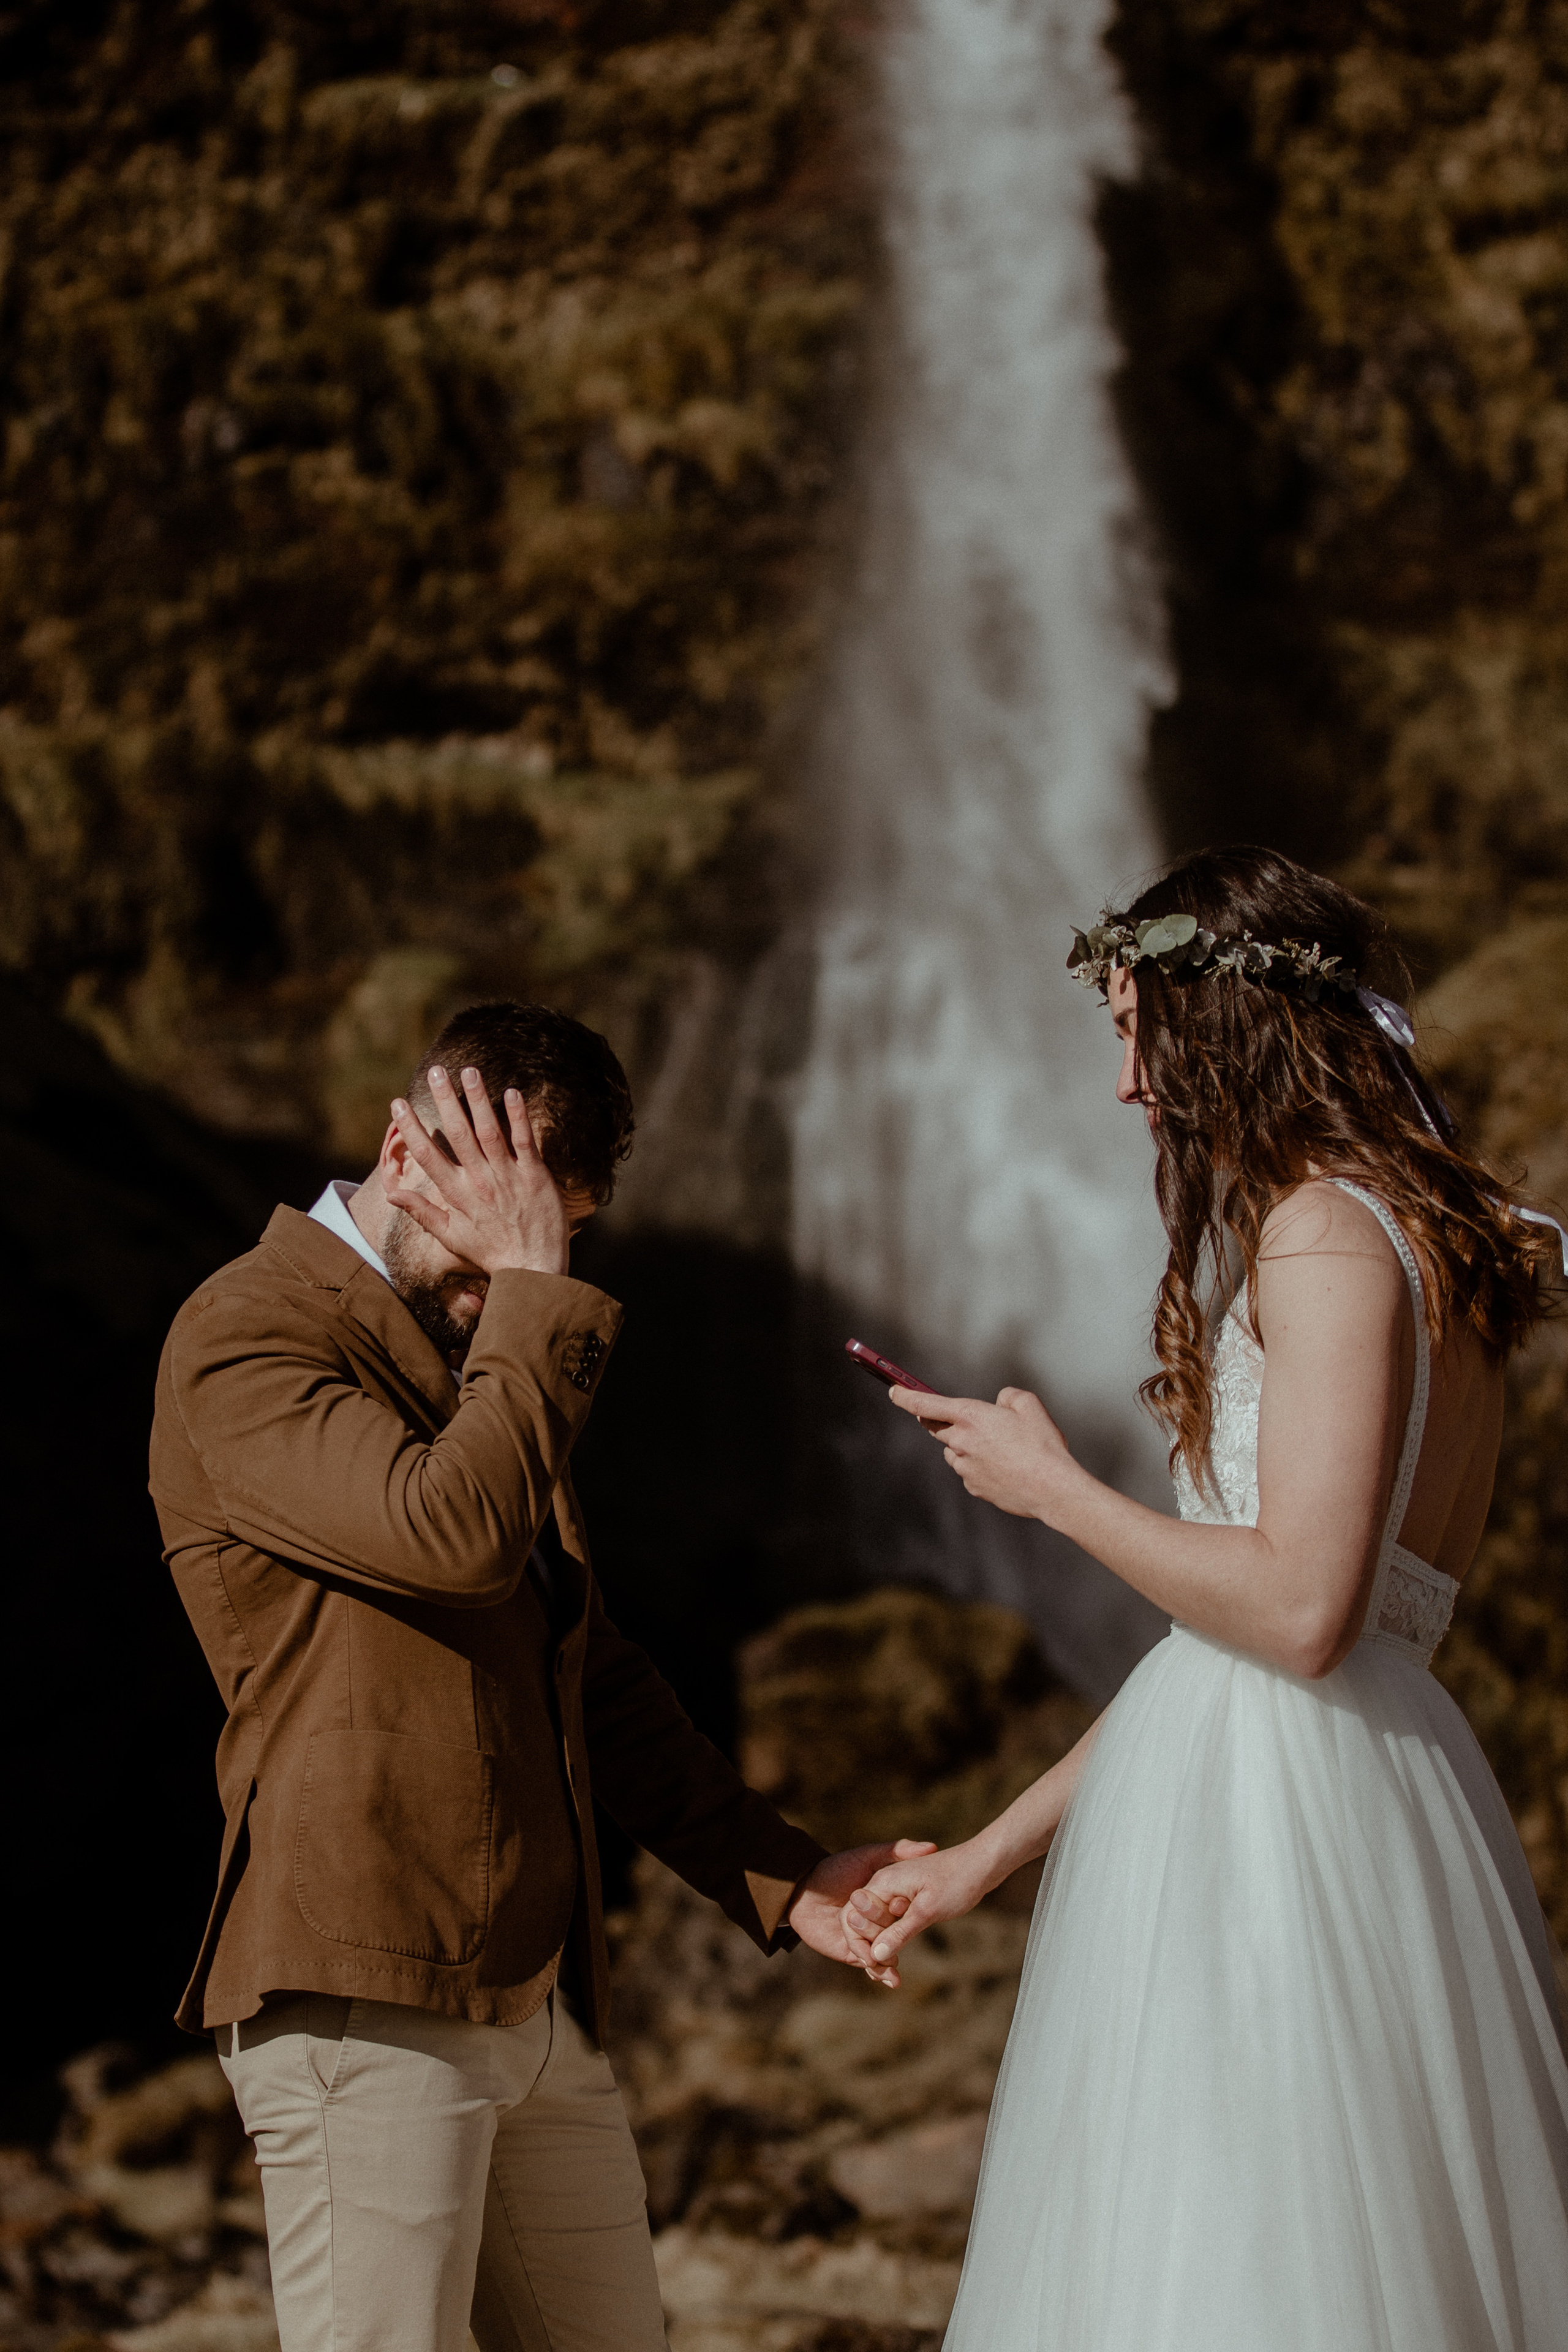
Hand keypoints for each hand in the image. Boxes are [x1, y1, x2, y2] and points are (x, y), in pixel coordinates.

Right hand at [387, 1067, 570, 1276]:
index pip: (428, 1155)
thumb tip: (390, 1193)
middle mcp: (480, 1182)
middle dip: (444, 1100)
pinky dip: (518, 1117)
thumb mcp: (449, 1237)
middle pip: (458, 1133)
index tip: (397, 1103)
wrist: (534, 1270)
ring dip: (478, 1099)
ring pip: (489, 1130)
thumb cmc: (490, 1253)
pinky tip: (511, 1092)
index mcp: (457, 1195)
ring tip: (468, 1071)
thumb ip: (421, 1211)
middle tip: (435, 1071)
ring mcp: (508, 1177)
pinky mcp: (536, 1176)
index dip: (411, 1128)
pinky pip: (525, 1141)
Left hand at [788, 1840, 937, 1988]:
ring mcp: (868, 1938)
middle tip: (896, 1939)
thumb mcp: (866, 1856)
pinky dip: (882, 1973)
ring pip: (887, 1953)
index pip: (906, 1910)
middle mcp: (880, 1920)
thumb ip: (896, 1850)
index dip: (908, 1912)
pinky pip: (870, 1964)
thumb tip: (931, 1847)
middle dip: (899, 1939)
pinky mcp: (853, 1953)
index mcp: (886, 1899)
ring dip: (892, 1962)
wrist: (802, 1893)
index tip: (906, 1908)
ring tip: (895, 1969)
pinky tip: (892, 1980)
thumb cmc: (834, 1871)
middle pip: (897, 1934)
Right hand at [840, 1840, 994, 1970]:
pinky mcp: (906, 1898)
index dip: (862, 1944)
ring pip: (876, 1924)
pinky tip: (896, 1961)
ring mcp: (894, 1890)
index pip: (854, 1917)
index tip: (879, 1964)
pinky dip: (891, 1940)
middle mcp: (883, 1884)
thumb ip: (900, 1932)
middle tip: (889, 1974)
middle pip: (861, 1922)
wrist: (982, 1864)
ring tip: (892, 1977)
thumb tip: (876, 1955)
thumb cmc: (957, 1882)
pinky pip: (890, 1922)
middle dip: (869, 1950)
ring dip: (880, 1948)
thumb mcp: (928, 1910)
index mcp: (883, 1882)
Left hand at [889, 1382, 1077, 1521]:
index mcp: (970, 1416)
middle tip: (962, 1419)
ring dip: (965, 1445)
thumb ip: (1007, 1396)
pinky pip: (968, 1471)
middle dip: (941, 1420)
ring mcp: (965, 1467)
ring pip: (954, 1451)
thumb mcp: (1029, 1405)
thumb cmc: (1042, 1444)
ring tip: (999, 1448)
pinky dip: (978, 1466)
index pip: (924, 1403)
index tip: (893, 1391)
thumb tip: (998, 1404)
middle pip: (936, 1427)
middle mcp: (961, 1441)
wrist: (1052, 1488)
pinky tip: (1004, 1467)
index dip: (905, 1396)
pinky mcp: (973, 1487)